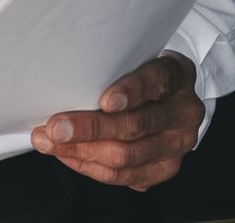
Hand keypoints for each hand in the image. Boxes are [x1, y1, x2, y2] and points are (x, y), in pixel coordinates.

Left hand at [29, 50, 202, 190]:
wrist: (171, 99)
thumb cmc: (142, 74)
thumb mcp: (136, 58)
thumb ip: (111, 67)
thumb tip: (62, 80)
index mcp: (178, 76)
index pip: (157, 81)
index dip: (132, 91)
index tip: (105, 101)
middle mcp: (184, 112)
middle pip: (136, 125)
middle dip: (90, 128)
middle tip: (55, 127)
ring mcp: (177, 145)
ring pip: (127, 157)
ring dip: (81, 151)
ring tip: (50, 142)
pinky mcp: (164, 169)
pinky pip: (123, 176)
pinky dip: (89, 166)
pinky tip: (67, 155)